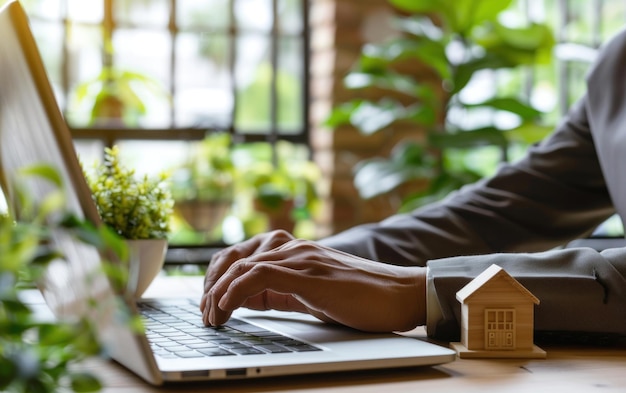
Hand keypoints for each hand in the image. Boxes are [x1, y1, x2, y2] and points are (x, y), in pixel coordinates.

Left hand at [200, 230, 426, 331]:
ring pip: (242, 265)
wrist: (402, 294)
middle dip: (211, 286)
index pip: (242, 257)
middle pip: (235, 257)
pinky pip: (259, 275)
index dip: (218, 280)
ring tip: (211, 317)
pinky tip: (226, 309)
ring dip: (217, 292)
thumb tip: (251, 298)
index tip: (209, 305)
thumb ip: (283, 291)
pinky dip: (234, 292)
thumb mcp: (313, 294)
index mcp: (295, 254)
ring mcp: (302, 259)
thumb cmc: (363, 298)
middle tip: (204, 314)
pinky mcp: (309, 274)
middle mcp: (295, 250)